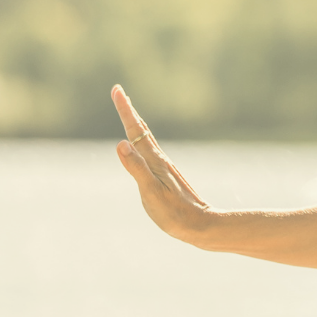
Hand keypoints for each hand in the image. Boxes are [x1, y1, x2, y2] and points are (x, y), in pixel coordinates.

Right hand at [111, 85, 214, 241]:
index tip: (117, 90)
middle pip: (140, 131)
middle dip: (128, 111)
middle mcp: (159, 161)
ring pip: (145, 141)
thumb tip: (121, 144)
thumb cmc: (174, 213)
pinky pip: (148, 154)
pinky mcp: (164, 178)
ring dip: (134, 125)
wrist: (200, 226)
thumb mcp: (151, 192)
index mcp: (154, 161)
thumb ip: (136, 168)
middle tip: (118, 92)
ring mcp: (162, 169)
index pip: (136, 131)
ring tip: (128, 113)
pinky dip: (140, 143)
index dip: (125, 110)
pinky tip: (141, 147)